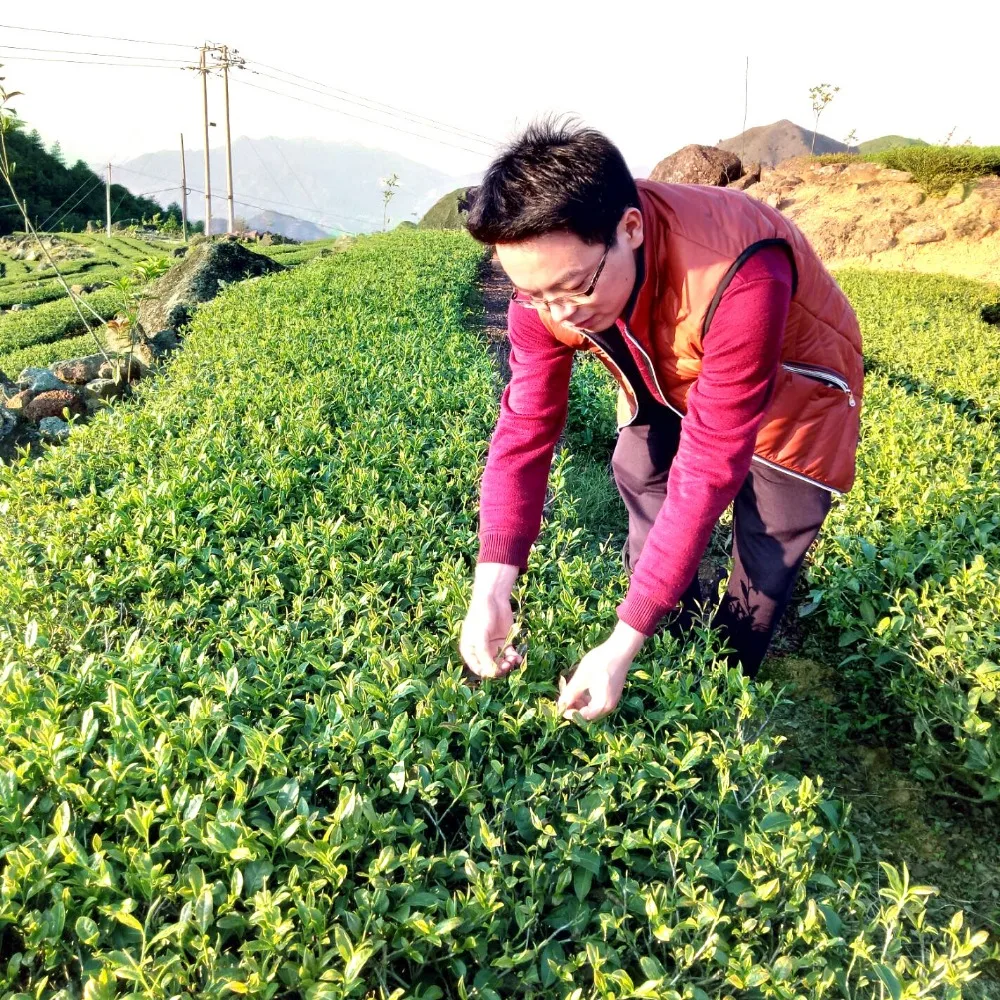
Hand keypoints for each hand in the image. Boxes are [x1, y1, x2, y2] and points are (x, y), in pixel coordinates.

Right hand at [460, 564, 523, 678]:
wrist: (493, 599)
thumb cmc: (481, 616)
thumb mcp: (480, 637)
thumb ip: (484, 655)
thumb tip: (490, 673)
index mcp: (470, 651)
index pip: (478, 668)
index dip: (487, 673)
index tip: (496, 671)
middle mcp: (481, 651)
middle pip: (491, 667)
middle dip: (499, 669)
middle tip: (507, 665)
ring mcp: (493, 647)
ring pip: (501, 662)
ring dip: (508, 664)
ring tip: (513, 660)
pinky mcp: (504, 642)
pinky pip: (509, 654)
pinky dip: (514, 658)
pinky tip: (518, 658)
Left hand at [556, 623, 646, 721]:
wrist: (620, 650)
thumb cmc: (600, 662)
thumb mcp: (581, 677)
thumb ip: (570, 693)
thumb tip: (560, 705)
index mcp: (601, 705)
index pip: (582, 717)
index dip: (569, 712)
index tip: (559, 704)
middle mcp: (609, 707)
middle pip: (587, 714)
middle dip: (574, 706)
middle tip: (563, 695)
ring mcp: (612, 700)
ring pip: (591, 707)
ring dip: (579, 701)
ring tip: (570, 688)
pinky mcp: (612, 694)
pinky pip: (597, 701)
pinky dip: (587, 697)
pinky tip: (581, 686)